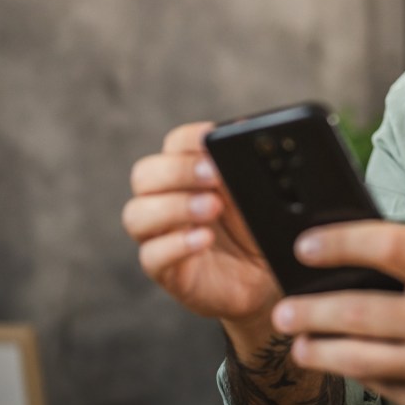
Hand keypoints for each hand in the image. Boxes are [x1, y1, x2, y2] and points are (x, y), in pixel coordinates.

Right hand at [122, 122, 279, 327]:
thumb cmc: (259, 229)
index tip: (211, 137)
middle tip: (213, 174)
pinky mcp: (166, 270)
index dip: (189, 139)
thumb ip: (247, 165)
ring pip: (137, 214)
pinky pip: (152, 256)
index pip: (174, 145)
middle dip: (178, 170)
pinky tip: (204, 240)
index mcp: (187, 173)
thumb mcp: (259, 196)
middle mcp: (165, 200)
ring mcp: (161, 236)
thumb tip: (245, 126)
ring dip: (174, 206)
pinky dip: (176, 244)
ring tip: (212, 208)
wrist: (267, 278)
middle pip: (145, 174)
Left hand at [270, 222, 404, 404]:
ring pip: (358, 358)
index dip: (341, 243)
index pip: (389, 247)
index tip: (305, 247)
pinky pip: (380, 386)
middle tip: (283, 310)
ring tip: (299, 343)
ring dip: (318, 350)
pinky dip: (356, 373)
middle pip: (358, 310)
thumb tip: (353, 249)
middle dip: (309, 311)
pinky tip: (343, 363)